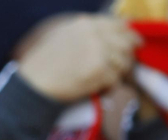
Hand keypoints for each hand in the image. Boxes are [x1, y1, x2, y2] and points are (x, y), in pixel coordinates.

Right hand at [16, 15, 139, 102]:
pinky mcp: (98, 70)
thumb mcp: (62, 37)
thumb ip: (87, 31)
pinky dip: (109, 86)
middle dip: (127, 56)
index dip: (129, 35)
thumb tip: (121, 25)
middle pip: (126, 43)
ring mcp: (97, 51)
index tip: (136, 43)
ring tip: (105, 80)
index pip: (118, 25)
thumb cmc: (42, 65)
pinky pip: (115, 79)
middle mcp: (93, 34)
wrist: (32, 86)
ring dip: (118, 73)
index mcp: (84, 24)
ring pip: (124, 62)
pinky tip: (98, 88)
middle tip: (124, 67)